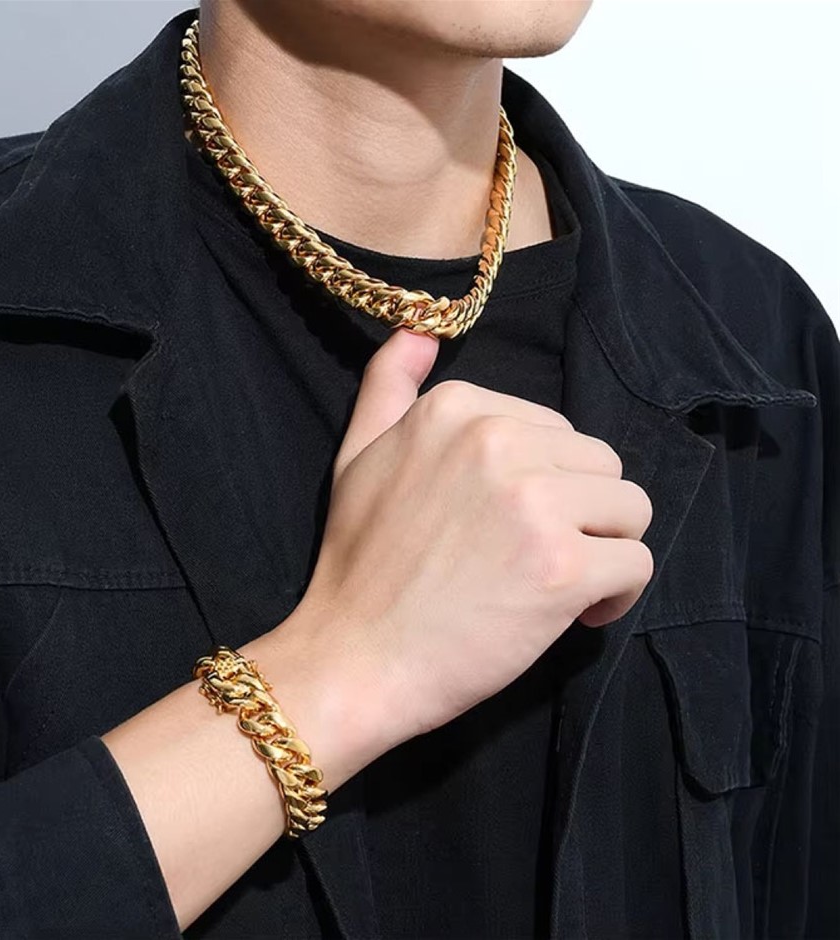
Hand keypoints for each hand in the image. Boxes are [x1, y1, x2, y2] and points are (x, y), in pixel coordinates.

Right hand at [288, 326, 652, 752]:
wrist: (354, 658)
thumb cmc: (359, 563)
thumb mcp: (358, 456)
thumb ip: (389, 387)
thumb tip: (417, 331)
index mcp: (457, 408)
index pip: (558, 431)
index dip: (546, 484)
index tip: (514, 527)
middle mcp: (497, 439)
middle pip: (602, 464)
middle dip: (580, 515)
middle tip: (534, 560)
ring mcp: (532, 501)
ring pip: (630, 509)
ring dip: (604, 550)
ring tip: (557, 585)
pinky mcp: (561, 566)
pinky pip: (638, 564)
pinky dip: (617, 596)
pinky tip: (575, 616)